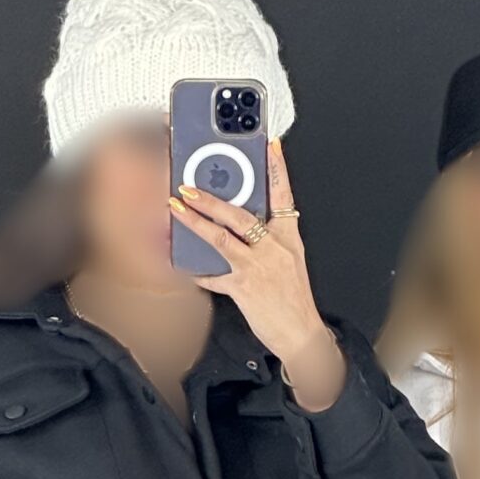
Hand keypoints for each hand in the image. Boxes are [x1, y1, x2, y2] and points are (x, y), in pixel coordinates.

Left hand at [171, 141, 346, 410]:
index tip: (269, 144)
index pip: (285, 195)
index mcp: (289, 237)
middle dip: (212, 198)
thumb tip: (241, 221)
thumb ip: (268, 239)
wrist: (302, 334)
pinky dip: (196, 269)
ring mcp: (259, 267)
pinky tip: (179, 262)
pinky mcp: (245, 288)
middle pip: (241, 214)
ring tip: (177, 208)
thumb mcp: (290, 261)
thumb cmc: (294, 299)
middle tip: (189, 186)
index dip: (277, 169)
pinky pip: (214, 275)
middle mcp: (274, 248)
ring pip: (223, 238)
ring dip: (196, 221)